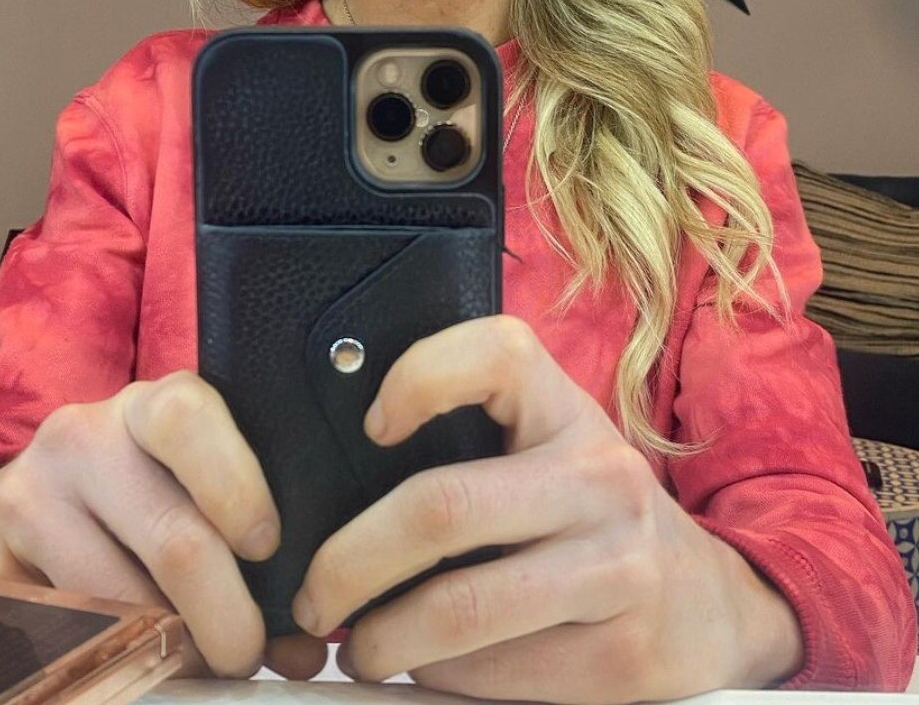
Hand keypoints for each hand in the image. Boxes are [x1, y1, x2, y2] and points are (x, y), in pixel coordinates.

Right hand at [0, 370, 325, 680]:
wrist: (19, 506)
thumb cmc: (135, 498)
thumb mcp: (184, 486)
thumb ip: (246, 542)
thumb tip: (305, 647)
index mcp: (150, 407)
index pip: (189, 417)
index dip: (237, 484)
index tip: (268, 547)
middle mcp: (83, 438)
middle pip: (173, 537)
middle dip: (226, 615)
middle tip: (245, 654)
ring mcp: (27, 498)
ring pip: (121, 604)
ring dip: (171, 652)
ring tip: (195, 662)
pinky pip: (60, 637)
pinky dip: (107, 666)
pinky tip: (131, 664)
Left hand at [290, 316, 805, 701]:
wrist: (711, 605)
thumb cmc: (590, 517)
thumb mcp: (548, 453)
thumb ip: (469, 445)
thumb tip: (337, 492)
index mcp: (567, 411)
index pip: (496, 353)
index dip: (419, 376)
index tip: (370, 426)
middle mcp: (600, 477)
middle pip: (442, 507)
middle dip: (350, 562)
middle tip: (314, 594)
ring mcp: (618, 568)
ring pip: (460, 610)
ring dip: (383, 640)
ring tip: (360, 646)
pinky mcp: (622, 658)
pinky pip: (496, 676)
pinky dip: (441, 681)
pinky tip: (434, 670)